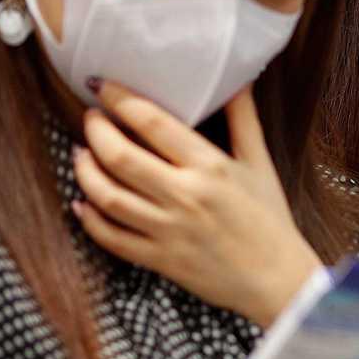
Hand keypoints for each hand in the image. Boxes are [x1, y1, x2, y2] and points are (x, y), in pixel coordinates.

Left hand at [72, 80, 321, 326]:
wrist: (276, 279)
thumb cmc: (269, 218)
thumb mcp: (259, 163)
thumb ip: (243, 118)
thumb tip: (237, 79)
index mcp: (209, 166)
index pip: (153, 122)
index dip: (120, 99)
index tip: (102, 85)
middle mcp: (184, 195)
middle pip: (120, 156)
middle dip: (96, 131)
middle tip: (91, 118)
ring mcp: (168, 230)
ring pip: (107, 196)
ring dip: (85, 171)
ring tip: (82, 154)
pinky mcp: (159, 259)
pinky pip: (111, 237)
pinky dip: (89, 219)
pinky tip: (82, 203)